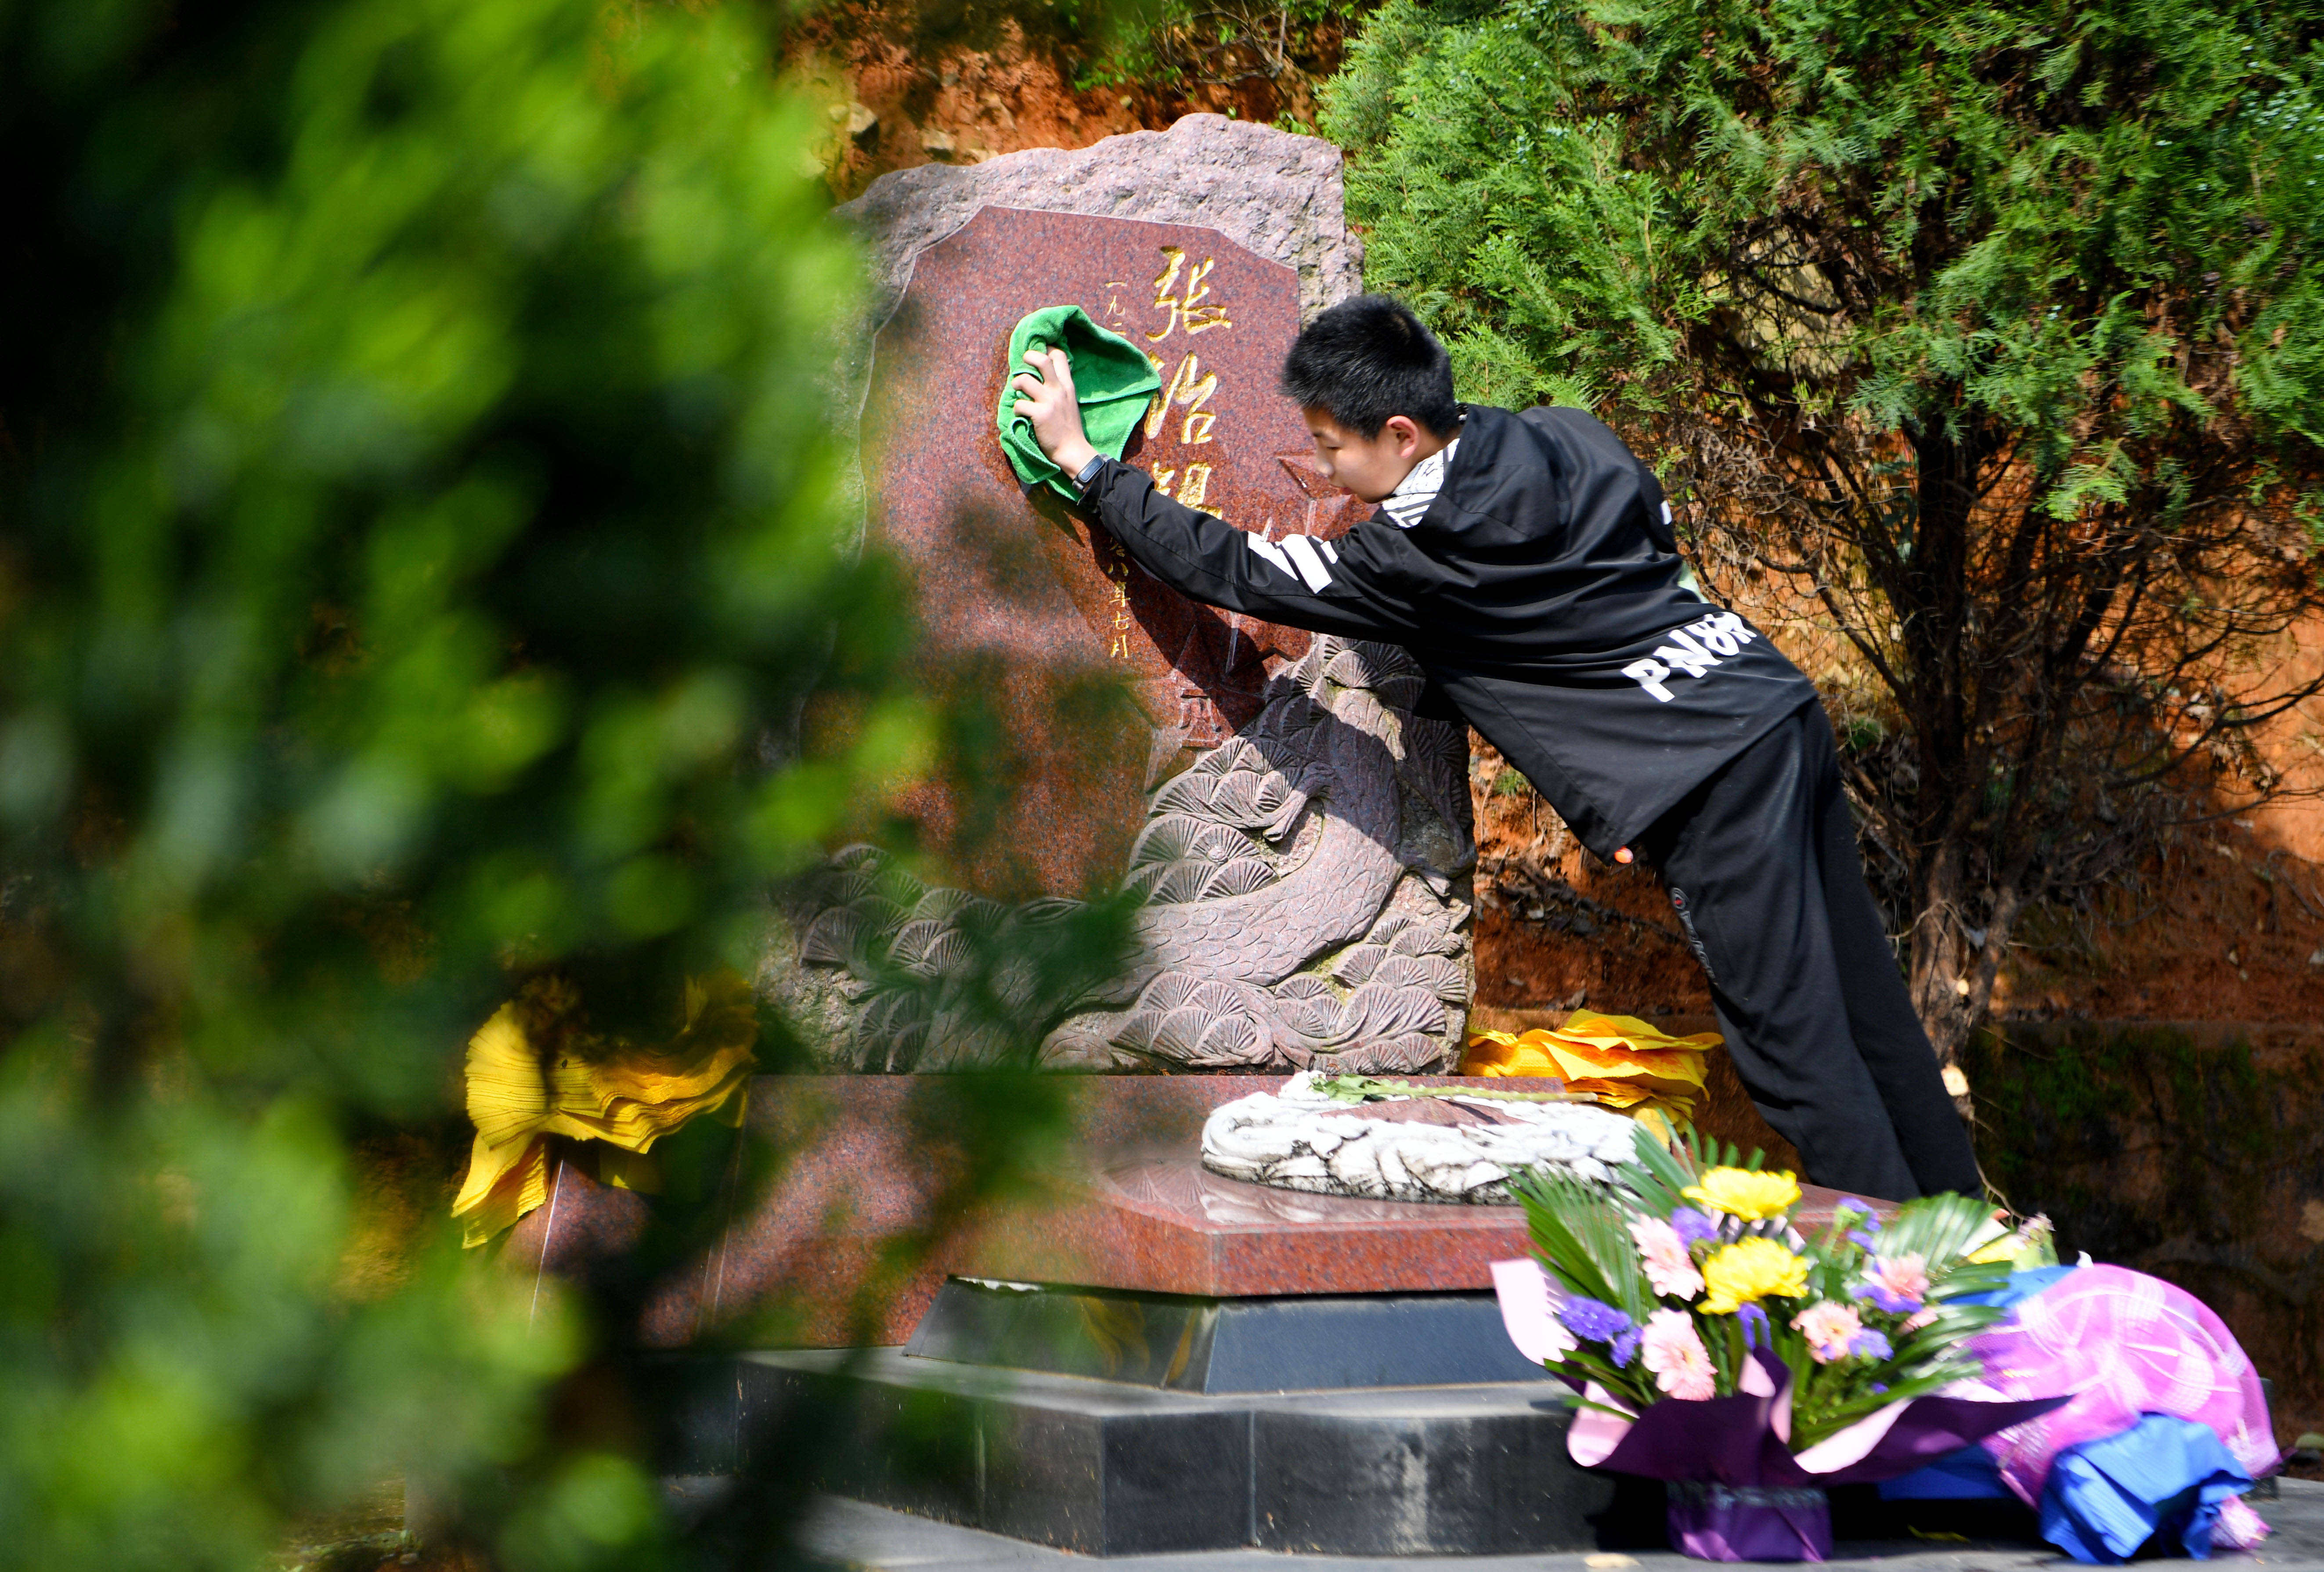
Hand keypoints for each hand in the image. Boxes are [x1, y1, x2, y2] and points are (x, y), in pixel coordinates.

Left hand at [1010, 346, 1099, 478]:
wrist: (1072, 450)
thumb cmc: (1068, 428)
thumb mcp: (1069, 402)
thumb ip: (1059, 388)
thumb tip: (1041, 377)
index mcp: (1067, 385)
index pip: (1059, 355)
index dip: (1045, 350)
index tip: (1037, 358)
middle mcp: (1058, 389)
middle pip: (1042, 359)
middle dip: (1028, 357)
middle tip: (1023, 365)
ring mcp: (1049, 401)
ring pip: (1024, 380)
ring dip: (1016, 384)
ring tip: (1018, 392)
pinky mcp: (1039, 415)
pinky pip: (1019, 404)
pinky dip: (1016, 409)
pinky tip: (1022, 415)